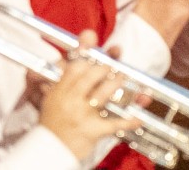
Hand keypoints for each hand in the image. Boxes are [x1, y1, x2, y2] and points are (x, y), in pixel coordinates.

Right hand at [34, 30, 141, 158]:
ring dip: (118, 84)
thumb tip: (86, 37)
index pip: (76, 66)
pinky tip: (138, 118)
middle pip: (92, 75)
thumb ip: (69, 71)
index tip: (94, 39)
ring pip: (103, 94)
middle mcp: (70, 100)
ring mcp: (81, 115)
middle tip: (115, 65)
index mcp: (60, 90)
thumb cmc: (54, 121)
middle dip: (107, 67)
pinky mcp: (92, 131)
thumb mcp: (54, 95)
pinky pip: (114, 124)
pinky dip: (128, 121)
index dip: (87, 51)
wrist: (50, 150)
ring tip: (124, 78)